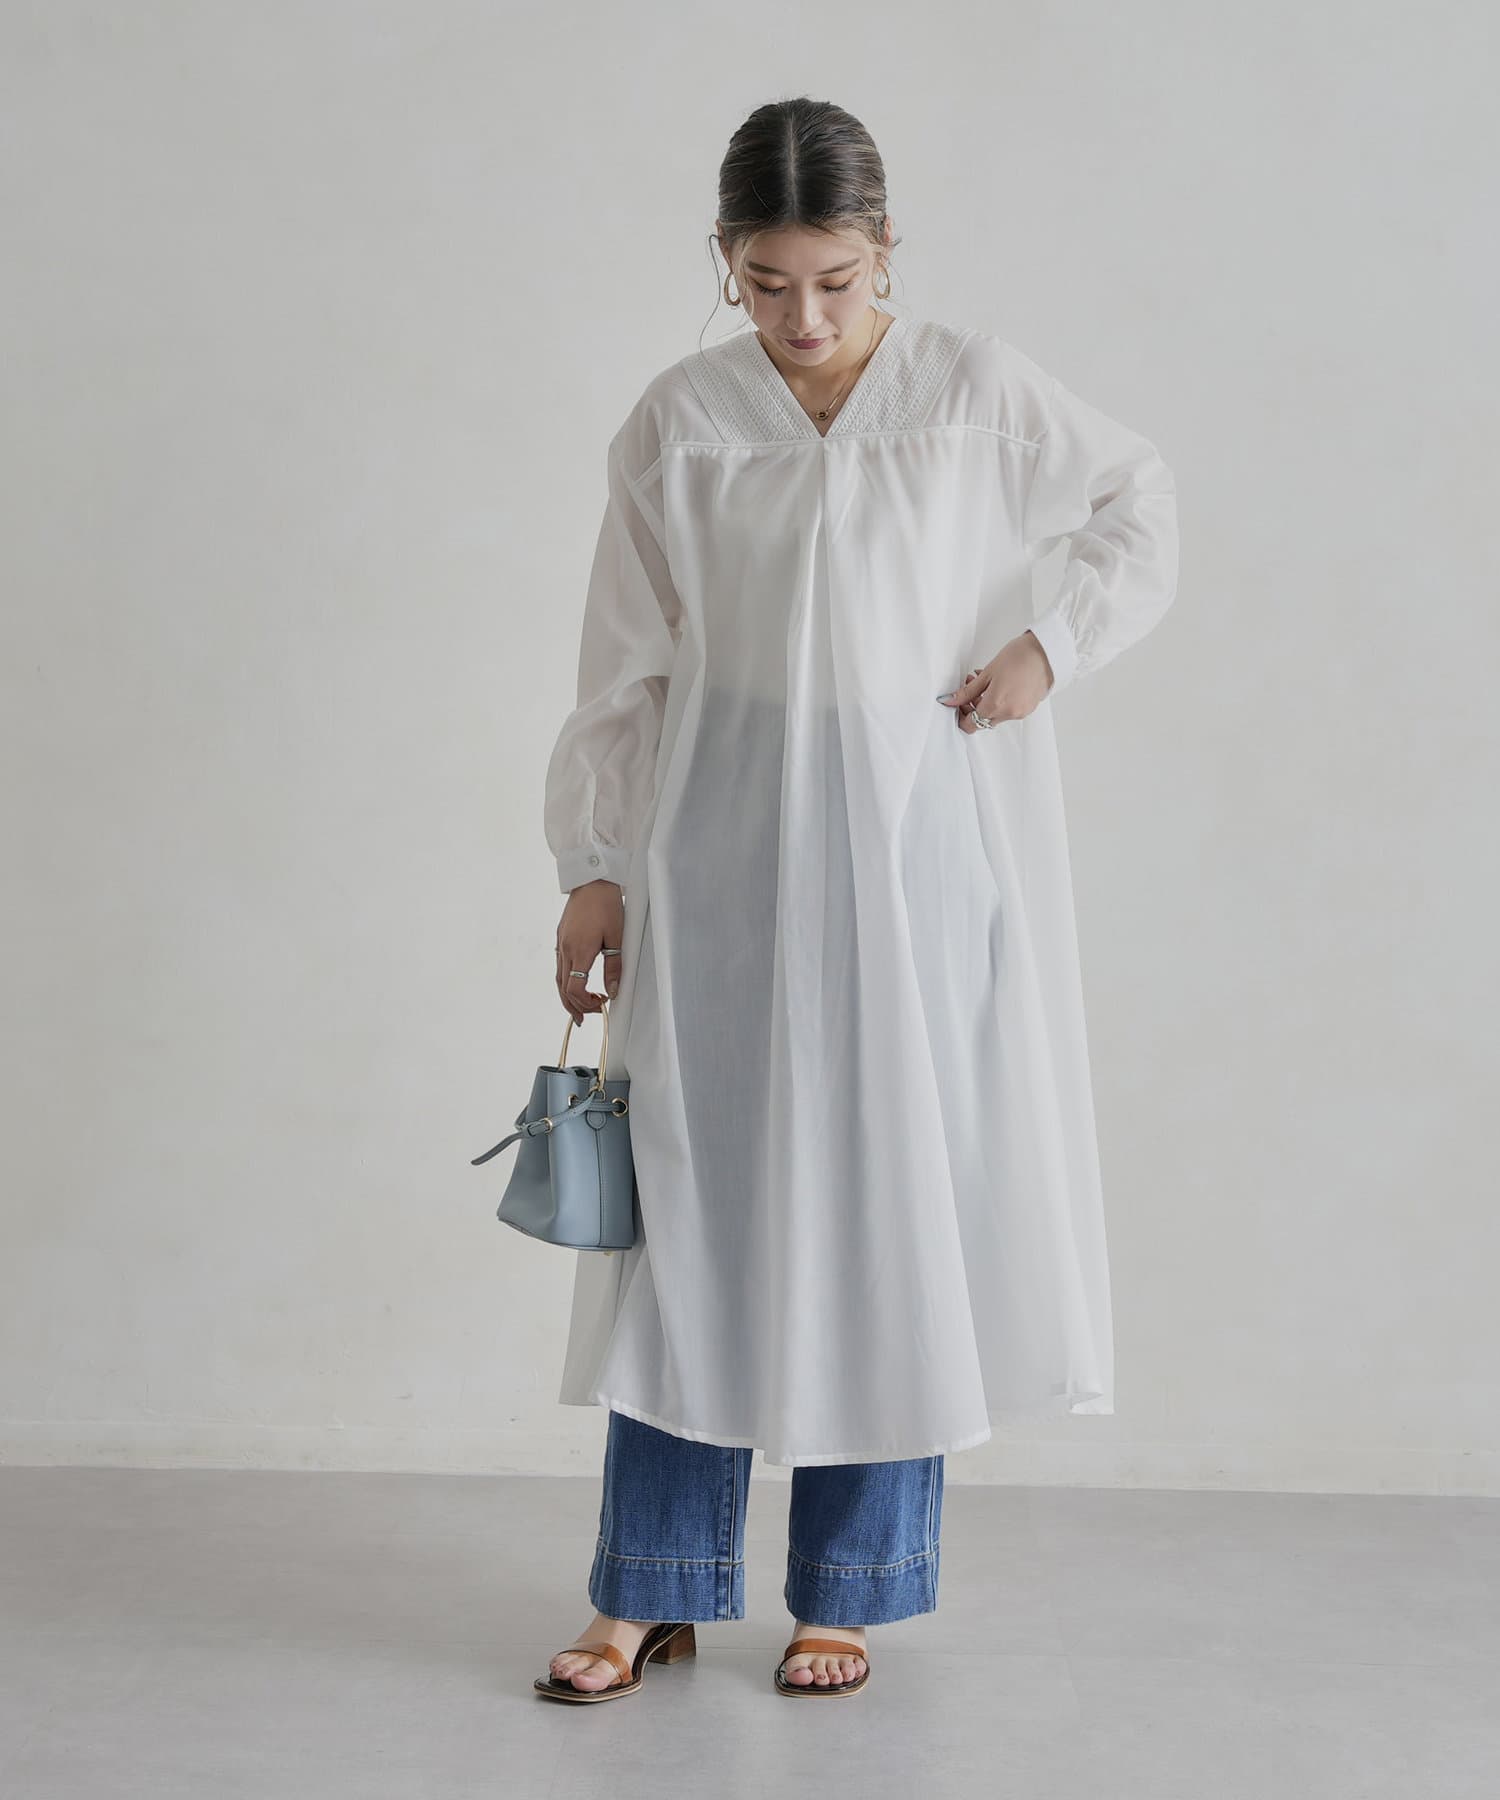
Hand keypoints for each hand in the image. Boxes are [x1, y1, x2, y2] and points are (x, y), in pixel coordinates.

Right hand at [555, 879, 623, 1023]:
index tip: (601, 1004)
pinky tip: (575, 984)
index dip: (586, 1003)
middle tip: (588, 1016)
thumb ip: (614, 967)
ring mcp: (561, 943)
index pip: (574, 989)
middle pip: (563, 989)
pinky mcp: (561, 937)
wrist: (592, 880)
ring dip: (568, 997)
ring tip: (579, 1008)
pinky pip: (560, 966)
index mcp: (579, 950)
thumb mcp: (617, 937)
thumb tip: (614, 990)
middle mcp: (565, 949)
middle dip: (575, 1006)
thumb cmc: (606, 905)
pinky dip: (566, 981)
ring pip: (559, 979)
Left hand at [937, 630, 1053, 732]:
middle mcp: (1009, 713)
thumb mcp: (987, 673)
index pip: (971, 725)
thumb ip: (967, 691)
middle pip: (983, 721)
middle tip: (969, 689)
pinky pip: (1009, 710)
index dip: (961, 716)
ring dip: (987, 703)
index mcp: (996, 705)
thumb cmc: (1019, 657)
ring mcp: (1021, 712)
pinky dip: (1001, 702)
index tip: (958, 704)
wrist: (1046, 652)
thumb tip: (950, 700)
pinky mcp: (1029, 708)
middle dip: (972, 707)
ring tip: (984, 682)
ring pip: (996, 715)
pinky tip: (999, 685)